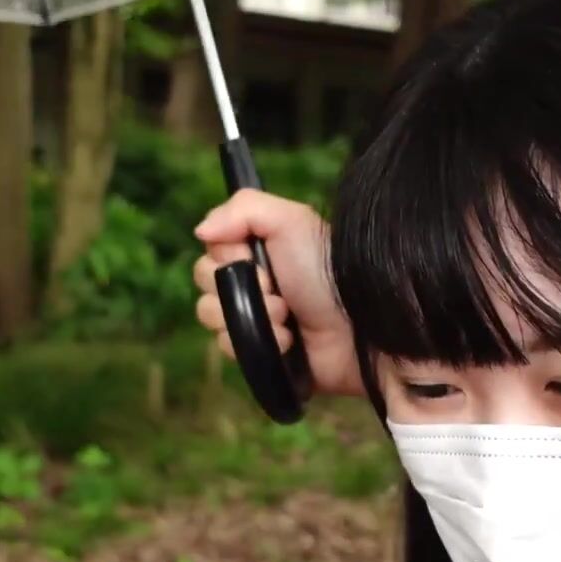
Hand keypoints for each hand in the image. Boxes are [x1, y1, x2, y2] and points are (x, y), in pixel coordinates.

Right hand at [193, 189, 363, 397]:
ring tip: (287, 317)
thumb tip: (200, 229)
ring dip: (251, 315)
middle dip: (239, 288)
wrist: (360, 330)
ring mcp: (253, 318)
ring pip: (211, 316)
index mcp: (258, 249)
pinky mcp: (258, 353)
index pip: (211, 248)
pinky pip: (228, 347)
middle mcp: (252, 281)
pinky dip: (258, 343)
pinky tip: (286, 342)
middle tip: (276, 289)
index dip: (227, 255)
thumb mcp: (292, 222)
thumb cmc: (328, 272)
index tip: (253, 257)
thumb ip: (244, 208)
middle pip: (205, 282)